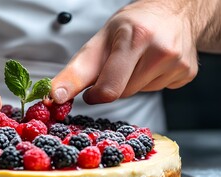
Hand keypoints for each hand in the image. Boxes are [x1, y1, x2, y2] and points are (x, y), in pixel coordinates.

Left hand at [51, 0, 200, 104]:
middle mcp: (161, 51)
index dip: (93, 95)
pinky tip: (152, 64)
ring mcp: (178, 64)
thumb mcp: (100, 40)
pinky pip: (156, 91)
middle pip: (120, 93)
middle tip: (116, 63)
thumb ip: (77, 70)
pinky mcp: (187, 74)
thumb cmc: (132, 25)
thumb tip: (55, 97)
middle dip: (111, 84)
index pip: (109, 87)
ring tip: (136, 60)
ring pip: (137, 94)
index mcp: (135, 38)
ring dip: (129, 83)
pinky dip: (148, 83)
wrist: (173, 13)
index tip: (87, 94)